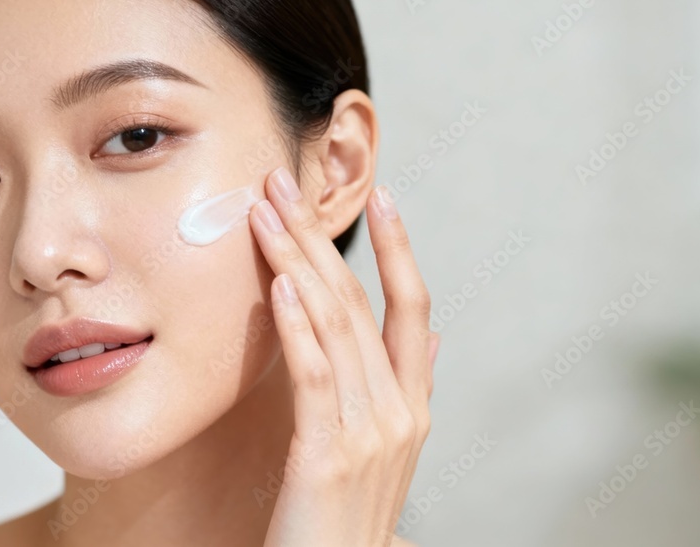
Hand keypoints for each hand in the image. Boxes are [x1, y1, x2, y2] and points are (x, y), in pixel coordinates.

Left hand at [249, 167, 439, 545]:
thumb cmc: (344, 517)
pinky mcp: (330, 454)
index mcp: (413, 406)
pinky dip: (299, 324)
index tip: (382, 198)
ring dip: (298, 261)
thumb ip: (409, 390)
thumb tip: (432, 340)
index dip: (400, 251)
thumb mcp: (385, 450)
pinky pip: (316, 375)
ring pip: (338, 326)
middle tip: (287, 185)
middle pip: (364, 303)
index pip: (413, 310)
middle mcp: (401, 412)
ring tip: (267, 213)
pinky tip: (280, 283)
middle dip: (321, 238)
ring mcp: (372, 432)